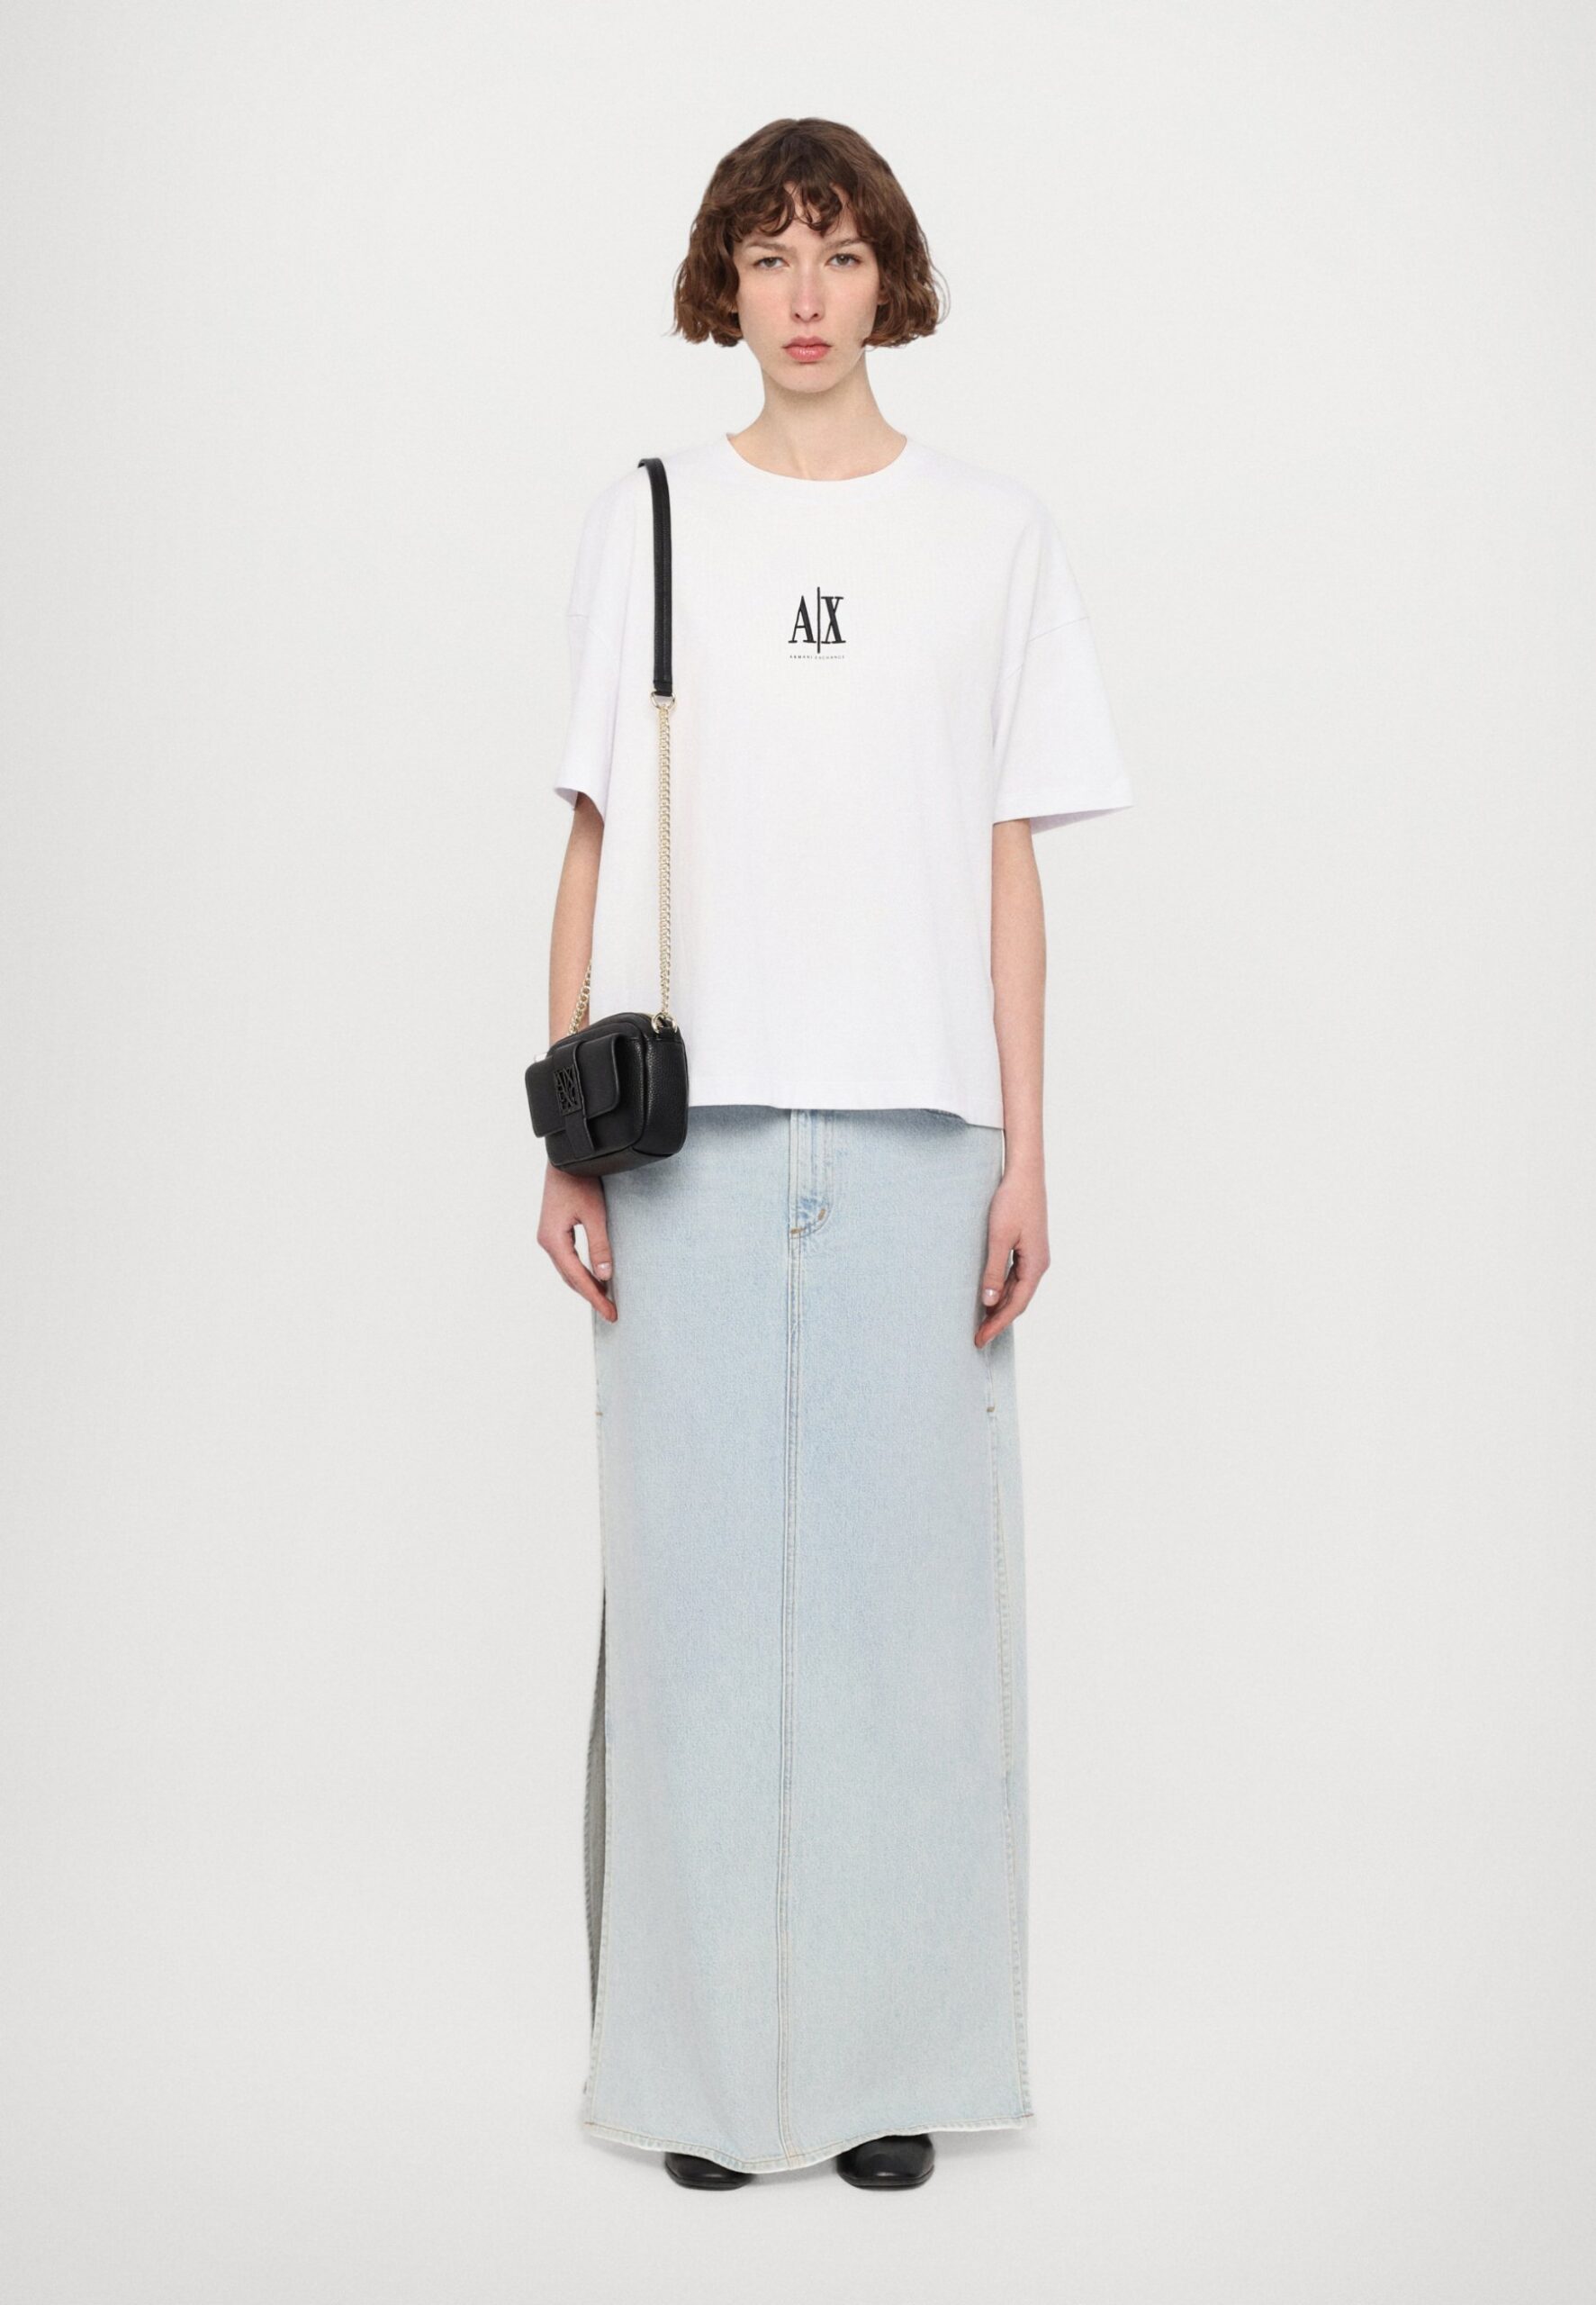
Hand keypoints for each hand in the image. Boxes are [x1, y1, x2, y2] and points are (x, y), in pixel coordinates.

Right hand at [538, 1163, 616, 1320]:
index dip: (595, 1297)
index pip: (577, 1278)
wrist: (565, 1158)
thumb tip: (605, 1277)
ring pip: (568, 1271)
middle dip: (591, 1295)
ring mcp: (548, 1237)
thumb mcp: (594, 1213)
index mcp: (553, 1241)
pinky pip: (567, 1260)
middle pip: (570, 1278)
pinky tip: (594, 1277)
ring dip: (586, 1285)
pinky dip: (581, 1272)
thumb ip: (599, 1245)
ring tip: (606, 1299)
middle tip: (611, 1312)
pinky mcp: (554, 1231)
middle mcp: (547, 1242)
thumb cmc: (579, 1181)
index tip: (611, 1313)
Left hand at [975, 1155, 1048, 1345]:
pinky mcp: (1028, 1248)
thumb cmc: (1012, 1202)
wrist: (1025, 1174)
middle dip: (998, 1320)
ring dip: (1000, 1306)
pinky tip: (990, 1295)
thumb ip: (993, 1271)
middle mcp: (1039, 1264)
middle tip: (977, 1336)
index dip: (997, 1324)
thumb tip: (988, 1302)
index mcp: (1035, 1265)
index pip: (1016, 1305)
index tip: (980, 1339)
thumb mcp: (998, 1238)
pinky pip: (1016, 1277)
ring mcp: (1035, 1256)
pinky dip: (1003, 1290)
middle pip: (1018, 1301)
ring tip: (981, 1321)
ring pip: (1017, 1290)